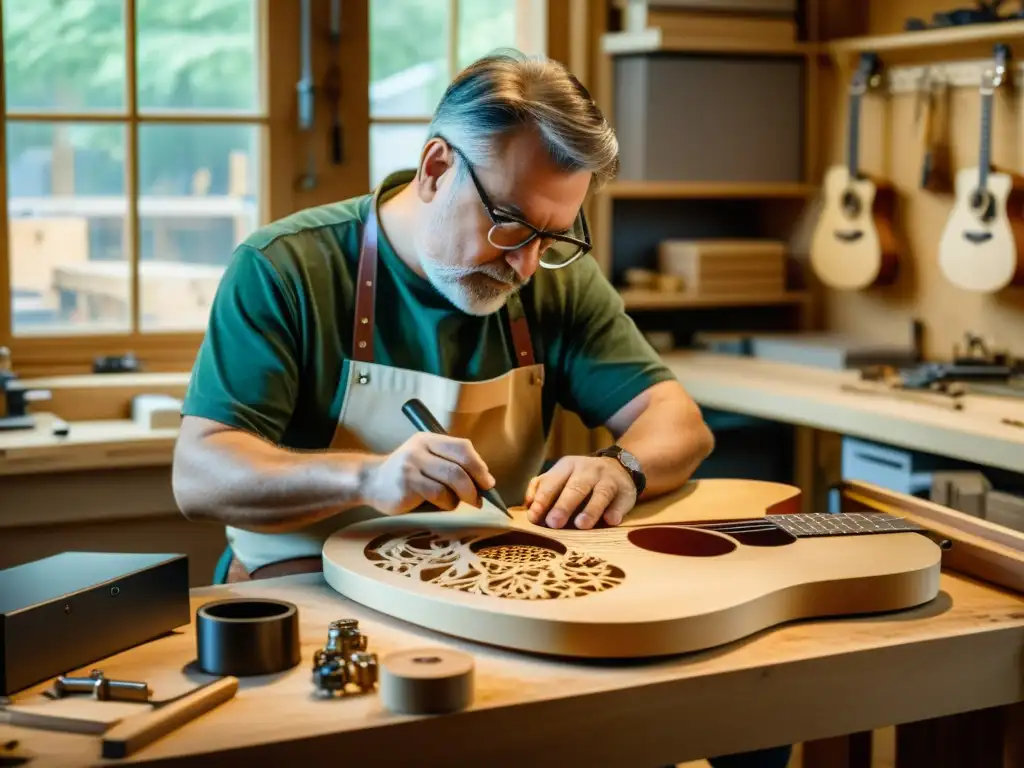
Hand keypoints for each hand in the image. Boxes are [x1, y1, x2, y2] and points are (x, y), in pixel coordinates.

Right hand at [362, 432, 494, 515]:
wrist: (371, 482)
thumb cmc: (406, 475)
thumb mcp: (427, 460)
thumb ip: (451, 465)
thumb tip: (485, 482)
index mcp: (429, 439)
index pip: (463, 447)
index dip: (479, 466)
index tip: (487, 483)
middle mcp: (421, 448)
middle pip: (460, 465)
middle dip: (475, 485)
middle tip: (478, 500)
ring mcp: (412, 464)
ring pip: (452, 480)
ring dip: (461, 496)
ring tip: (456, 503)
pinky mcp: (407, 482)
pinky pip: (438, 494)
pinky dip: (446, 503)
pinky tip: (441, 505)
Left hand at [524, 455, 636, 529]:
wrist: (618, 466)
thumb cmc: (580, 478)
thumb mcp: (560, 475)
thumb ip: (541, 487)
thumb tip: (528, 505)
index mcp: (567, 466)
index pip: (552, 482)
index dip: (542, 500)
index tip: (534, 517)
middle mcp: (588, 470)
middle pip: (576, 487)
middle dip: (564, 505)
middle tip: (554, 523)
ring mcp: (608, 480)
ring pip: (600, 494)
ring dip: (590, 510)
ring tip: (581, 525)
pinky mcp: (625, 492)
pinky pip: (620, 502)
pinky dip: (615, 511)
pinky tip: (610, 521)